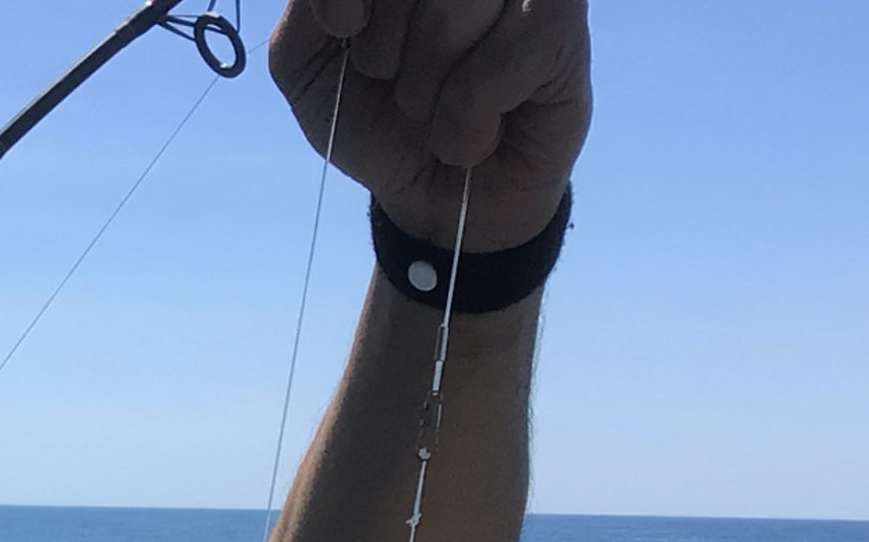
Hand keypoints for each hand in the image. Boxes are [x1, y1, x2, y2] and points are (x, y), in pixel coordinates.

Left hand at [270, 0, 591, 250]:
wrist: (435, 195)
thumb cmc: (376, 116)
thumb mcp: (309, 64)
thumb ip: (306, 9)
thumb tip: (342, 3)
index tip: (342, 29)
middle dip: (383, 45)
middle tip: (396, 80)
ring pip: (453, 10)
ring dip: (426, 88)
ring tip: (436, 108)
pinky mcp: (562, 23)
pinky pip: (497, 64)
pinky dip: (469, 115)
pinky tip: (480, 127)